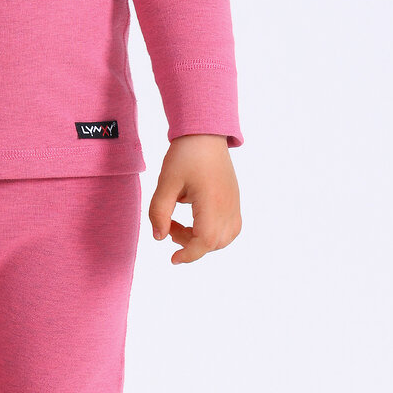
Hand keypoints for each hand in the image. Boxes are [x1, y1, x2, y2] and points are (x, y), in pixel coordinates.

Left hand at [149, 135, 241, 264]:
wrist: (205, 133)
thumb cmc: (185, 155)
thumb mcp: (166, 182)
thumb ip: (159, 212)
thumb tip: (158, 237)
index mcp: (212, 202)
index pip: (205, 241)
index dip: (189, 254)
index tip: (173, 259)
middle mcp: (228, 206)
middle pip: (215, 243)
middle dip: (191, 245)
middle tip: (170, 228)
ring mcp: (234, 203)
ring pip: (224, 237)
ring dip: (202, 239)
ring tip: (180, 224)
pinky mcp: (234, 199)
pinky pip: (230, 226)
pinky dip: (214, 232)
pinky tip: (195, 219)